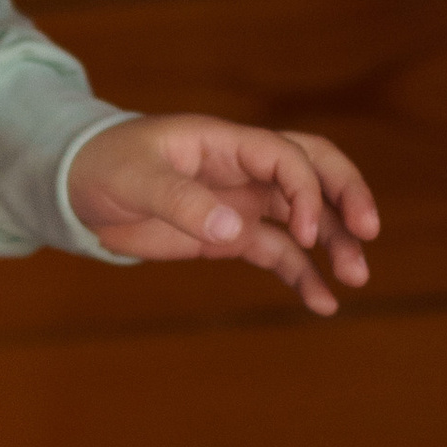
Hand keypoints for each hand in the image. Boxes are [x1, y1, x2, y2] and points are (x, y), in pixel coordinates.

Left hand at [67, 115, 377, 311]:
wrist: (76, 189)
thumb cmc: (102, 167)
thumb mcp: (135, 182)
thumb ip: (182, 203)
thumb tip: (235, 230)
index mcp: (225, 143)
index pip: (286, 156)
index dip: (304, 190)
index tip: (303, 231)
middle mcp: (243, 169)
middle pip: (314, 171)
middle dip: (346, 196)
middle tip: (370, 232)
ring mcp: (240, 202)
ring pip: (304, 217)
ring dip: (332, 243)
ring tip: (355, 277)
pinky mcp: (230, 235)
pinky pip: (278, 253)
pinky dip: (303, 275)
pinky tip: (322, 303)